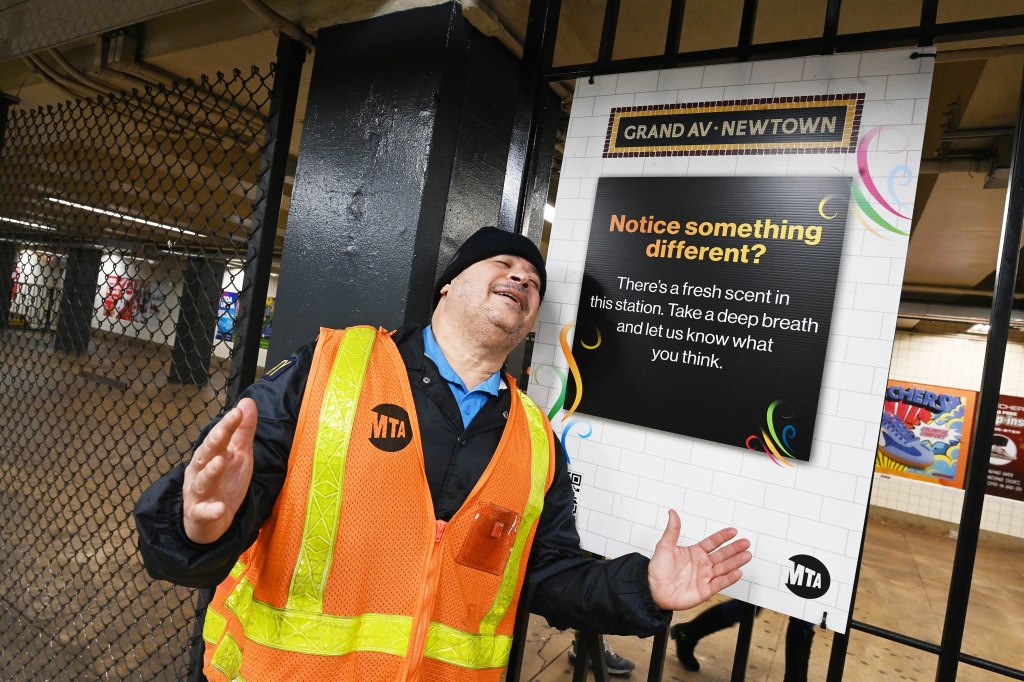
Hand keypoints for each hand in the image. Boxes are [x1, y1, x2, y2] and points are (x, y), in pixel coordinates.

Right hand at [182, 398, 257, 543]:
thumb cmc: (223, 483)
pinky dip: (210, 511)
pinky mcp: (199, 515)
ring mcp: (197, 493)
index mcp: (209, 455)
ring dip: (209, 472)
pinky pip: (203, 513)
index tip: (238, 412)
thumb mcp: (238, 455)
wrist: (208, 522)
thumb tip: (247, 401)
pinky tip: (220, 509)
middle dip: (213, 442)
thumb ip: (242, 431)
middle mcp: (199, 471)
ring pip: (201, 481)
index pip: (218, 438)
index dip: (227, 425)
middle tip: (223, 431)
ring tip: (219, 462)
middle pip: (205, 454)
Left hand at [648, 509, 751, 610]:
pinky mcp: (705, 590)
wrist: (653, 590)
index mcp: (695, 553)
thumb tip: (672, 513)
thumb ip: (672, 530)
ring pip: (724, 568)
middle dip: (734, 549)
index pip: (712, 542)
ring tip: (747, 555)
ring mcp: (705, 577)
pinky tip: (738, 572)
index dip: (723, 537)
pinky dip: (729, 578)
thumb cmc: (658, 569)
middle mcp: (702, 564)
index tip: (733, 531)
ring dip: (736, 562)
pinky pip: (720, 583)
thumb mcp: (664, 546)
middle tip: (746, 542)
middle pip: (722, 555)